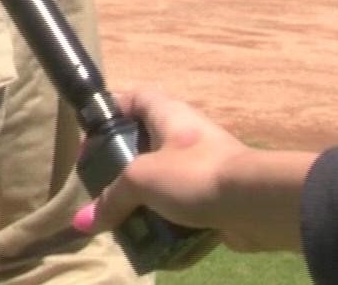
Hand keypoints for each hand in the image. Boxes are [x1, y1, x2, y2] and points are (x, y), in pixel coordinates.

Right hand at [72, 86, 314, 253]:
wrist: (253, 203)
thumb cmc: (194, 173)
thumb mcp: (141, 180)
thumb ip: (111, 199)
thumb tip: (83, 223)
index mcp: (169, 114)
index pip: (136, 96)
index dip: (111, 109)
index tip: (92, 137)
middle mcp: (186, 135)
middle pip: (146, 144)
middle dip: (124, 170)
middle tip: (105, 191)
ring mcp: (203, 166)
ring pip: (164, 181)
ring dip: (145, 202)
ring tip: (125, 222)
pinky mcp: (215, 197)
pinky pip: (183, 209)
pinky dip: (167, 223)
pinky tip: (153, 240)